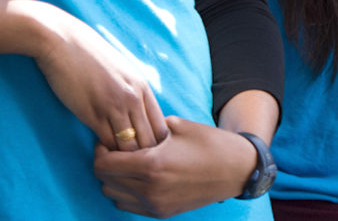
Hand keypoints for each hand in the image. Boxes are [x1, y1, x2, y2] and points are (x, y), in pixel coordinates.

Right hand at [31, 7, 169, 151]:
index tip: (141, 151)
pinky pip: (107, 143)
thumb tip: (138, 114)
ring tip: (115, 160)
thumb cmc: (88, 55)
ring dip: (123, 158)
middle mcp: (133, 97)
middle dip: (142, 157)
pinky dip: (105, 152)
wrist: (61, 41)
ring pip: (130, 147)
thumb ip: (132, 90)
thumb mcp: (120, 70)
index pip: (161, 128)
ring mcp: (113, 106)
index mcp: (142, 87)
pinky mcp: (92, 113)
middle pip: (150, 141)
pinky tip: (99, 151)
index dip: (155, 145)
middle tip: (129, 164)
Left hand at [94, 115, 258, 216]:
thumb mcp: (177, 125)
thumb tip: (128, 127)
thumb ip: (148, 126)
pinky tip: (139, 178)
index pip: (104, 164)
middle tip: (115, 151)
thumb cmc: (209, 143)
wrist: (237, 170)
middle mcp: (150, 189)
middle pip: (105, 181)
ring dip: (114, 180)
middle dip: (105, 164)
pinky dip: (126, 192)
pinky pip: (128, 205)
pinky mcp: (162, 213)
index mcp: (152, 165)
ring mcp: (156, 204)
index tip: (108, 141)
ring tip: (128, 165)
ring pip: (113, 195)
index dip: (101, 150)